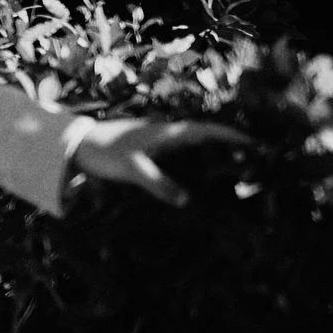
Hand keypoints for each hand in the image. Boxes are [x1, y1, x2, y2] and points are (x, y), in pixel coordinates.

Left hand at [70, 118, 248, 206]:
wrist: (76, 145)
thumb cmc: (104, 152)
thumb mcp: (132, 169)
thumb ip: (158, 183)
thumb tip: (186, 201)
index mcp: (167, 132)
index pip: (207, 131)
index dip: (232, 137)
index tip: (257, 144)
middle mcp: (166, 133)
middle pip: (205, 137)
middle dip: (230, 147)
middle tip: (255, 162)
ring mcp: (158, 141)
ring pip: (194, 146)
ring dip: (213, 155)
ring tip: (237, 171)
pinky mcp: (149, 150)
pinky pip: (181, 154)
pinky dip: (195, 162)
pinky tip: (200, 178)